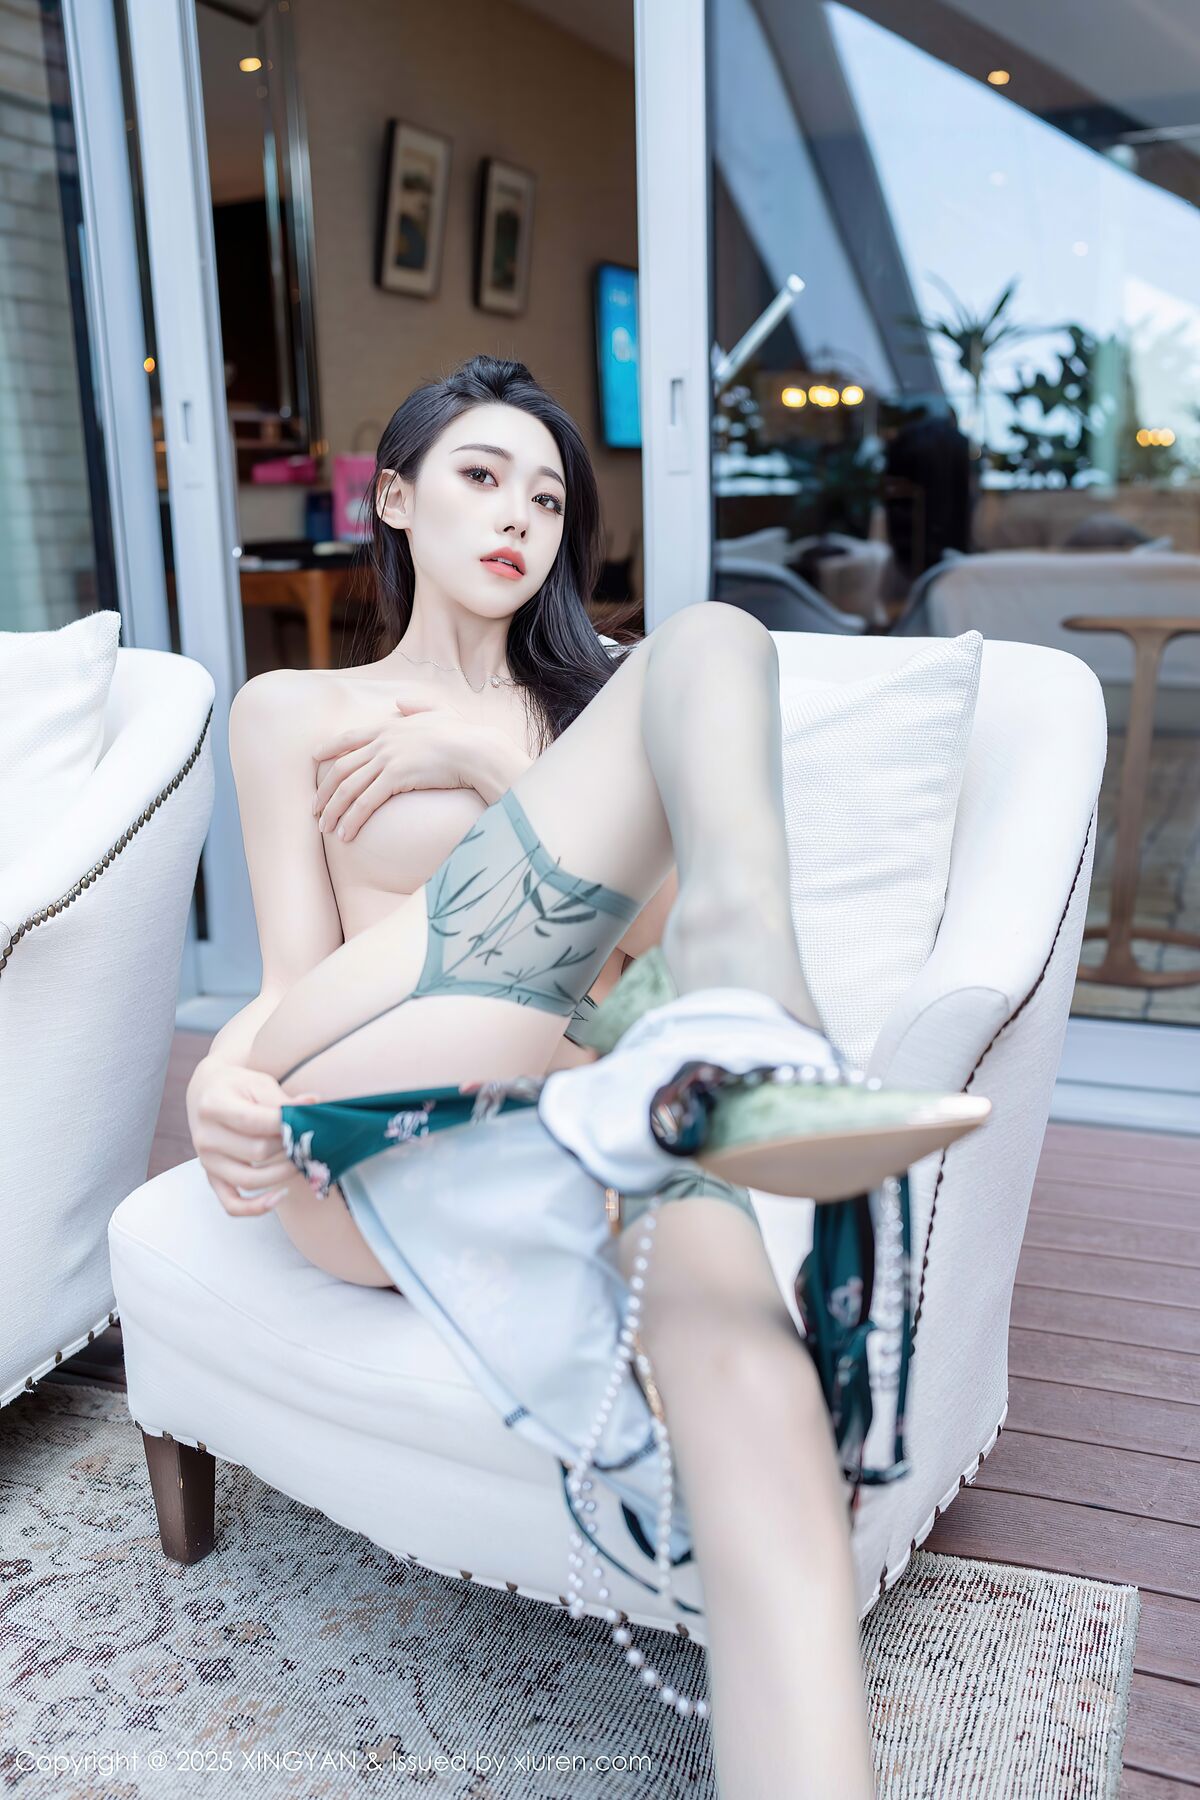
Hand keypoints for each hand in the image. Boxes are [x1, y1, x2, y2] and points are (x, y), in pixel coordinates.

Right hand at [186, 1057, 319, 1216]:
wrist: (208, 1092)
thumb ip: (284, 1100)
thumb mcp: (259, 1084)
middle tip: (309, 1140)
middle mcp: (205, 1137)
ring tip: (301, 1160)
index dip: (286, 1125)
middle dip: (289, 1147)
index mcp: (214, 1106)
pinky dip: (256, 1207)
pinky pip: (232, 1204)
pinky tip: (280, 1196)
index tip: (308, 1122)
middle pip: (257, 1151)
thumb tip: (314, 1106)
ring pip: (250, 1180)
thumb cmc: (237, 1086)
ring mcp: (206, 1161)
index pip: (255, 1121)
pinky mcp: (212, 1177)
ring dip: (283, 1173)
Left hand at [311, 699, 496, 840]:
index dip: (329, 747)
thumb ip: (417, 705)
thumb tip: (400, 701)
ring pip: (348, 789)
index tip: (313, 758)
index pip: (349, 737)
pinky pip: (365, 803)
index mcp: (389, 726)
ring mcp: (387, 759)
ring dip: (333, 811)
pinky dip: (352, 819)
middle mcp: (382, 742)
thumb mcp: (438, 711)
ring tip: (326, 829)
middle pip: (342, 768)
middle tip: (315, 810)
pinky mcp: (395, 778)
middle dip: (324, 792)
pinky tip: (346, 834)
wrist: (475, 749)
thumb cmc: (463, 734)